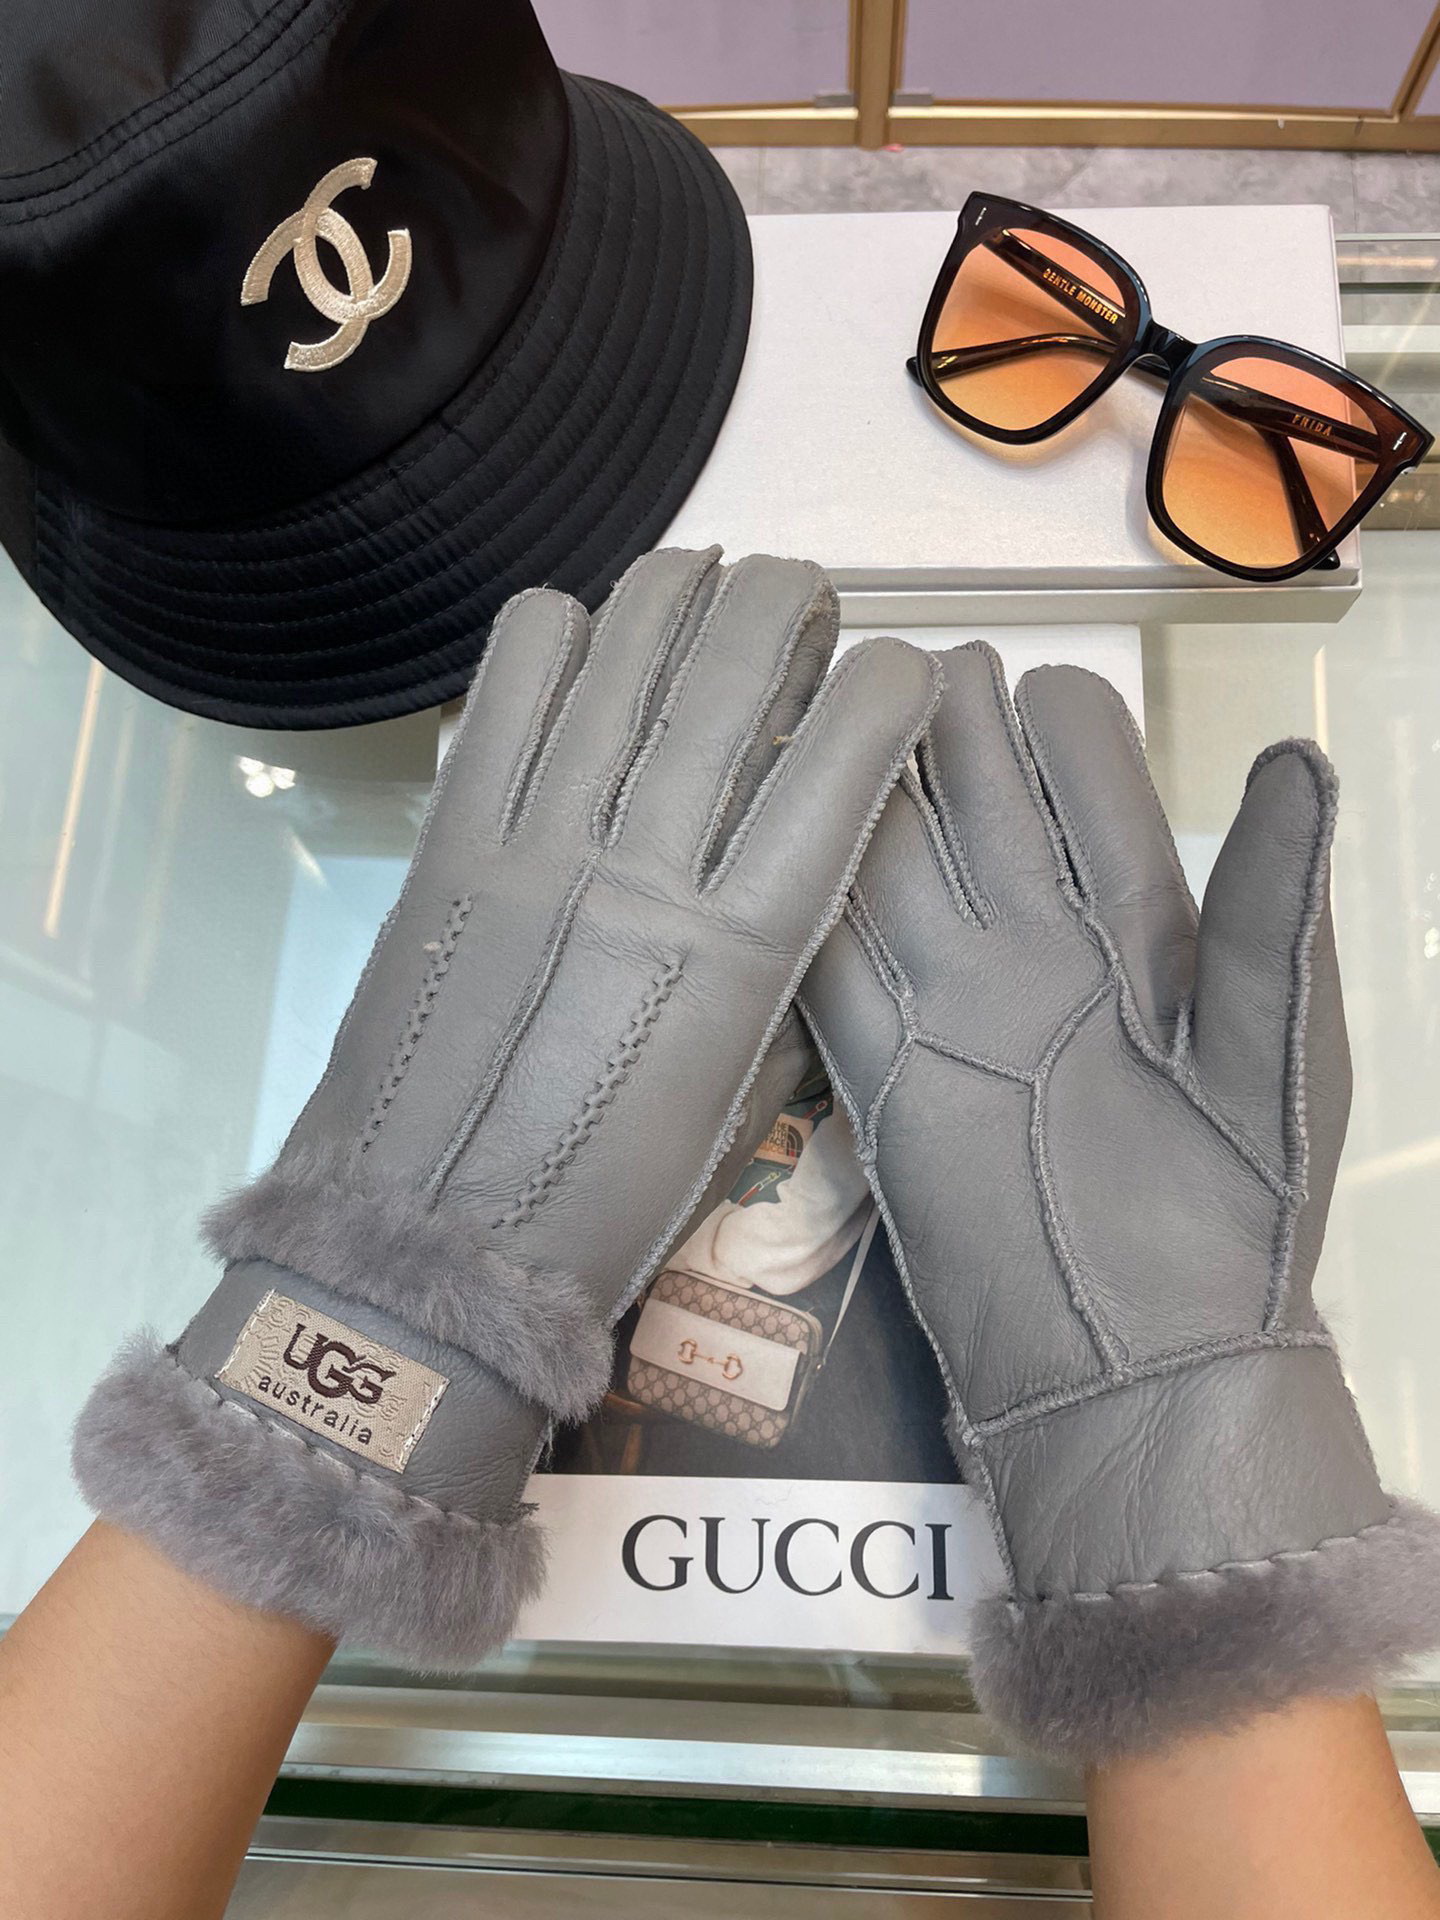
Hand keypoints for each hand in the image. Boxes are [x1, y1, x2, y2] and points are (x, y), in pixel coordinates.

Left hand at [74, 548, 936, 1664]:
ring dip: (677, 592)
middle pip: (734, 677)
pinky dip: (553, 632)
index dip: (884, 690)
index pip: (842, 766)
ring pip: (625, 657)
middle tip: (794, 596)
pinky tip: (580, 634)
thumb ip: (780, 959)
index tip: (895, 668)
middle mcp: (647, 869)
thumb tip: (797, 844)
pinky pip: (508, 689)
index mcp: (741, 950)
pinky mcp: (450, 839)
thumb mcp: (740, 1089)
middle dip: (783, 605)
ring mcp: (539, 842)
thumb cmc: (609, 1196)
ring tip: (702, 577)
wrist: (432, 1250)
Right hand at [801, 643, 1439, 1760]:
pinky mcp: (882, 1069)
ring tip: (820, 707)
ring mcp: (952, 1006)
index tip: (1027, 682)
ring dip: (863, 793)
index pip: (1093, 789)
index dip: (1062, 725)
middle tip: (902, 660)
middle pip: (981, 806)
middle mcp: (1036, 949)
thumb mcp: (1279, 1054)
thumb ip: (1277, 905)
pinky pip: (831, 966)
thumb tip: (1298, 753)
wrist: (1139, 1375)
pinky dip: (800, 901)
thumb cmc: (1232, 1215)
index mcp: (1143, 932)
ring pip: (896, 866)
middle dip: (947, 730)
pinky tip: (763, 829)